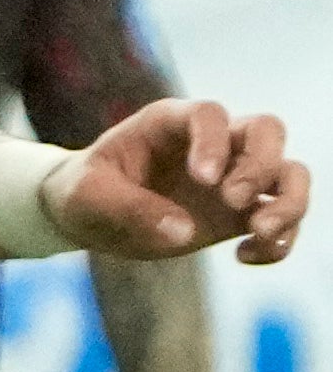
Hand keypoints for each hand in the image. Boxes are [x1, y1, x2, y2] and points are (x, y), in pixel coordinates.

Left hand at [53, 97, 304, 265]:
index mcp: (170, 123)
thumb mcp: (87, 198)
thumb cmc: (82, 193)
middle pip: (268, 131)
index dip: (214, 142)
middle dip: (261, 165)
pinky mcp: (238, 214)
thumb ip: (129, 209)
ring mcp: (231, 176)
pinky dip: (280, 239)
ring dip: (289, 203)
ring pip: (290, 173)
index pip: (210, 115)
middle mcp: (212, 143)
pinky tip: (247, 256)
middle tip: (231, 200)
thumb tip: (184, 231)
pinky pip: (281, 218)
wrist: (88, 217)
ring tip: (260, 233)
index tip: (203, 179)